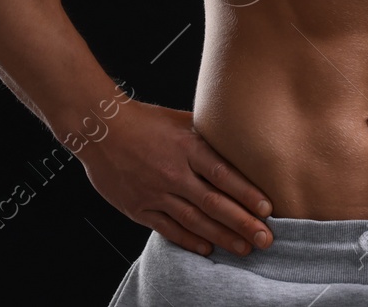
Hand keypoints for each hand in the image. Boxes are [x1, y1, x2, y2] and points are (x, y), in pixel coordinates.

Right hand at [77, 100, 273, 256]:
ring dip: (222, 237)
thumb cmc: (144, 121)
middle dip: (242, 223)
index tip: (267, 208)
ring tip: (244, 248)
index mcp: (187, 147)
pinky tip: (207, 248)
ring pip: (194, 220)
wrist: (100, 129)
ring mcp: (155, 192)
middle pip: (213, 203)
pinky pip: (167, 229)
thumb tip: (238, 142)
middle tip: (265, 238)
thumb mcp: (182, 119)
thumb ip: (208, 135)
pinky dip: (188, 241)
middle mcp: (174, 172)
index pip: (223, 174)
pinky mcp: (139, 207)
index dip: (247, 193)